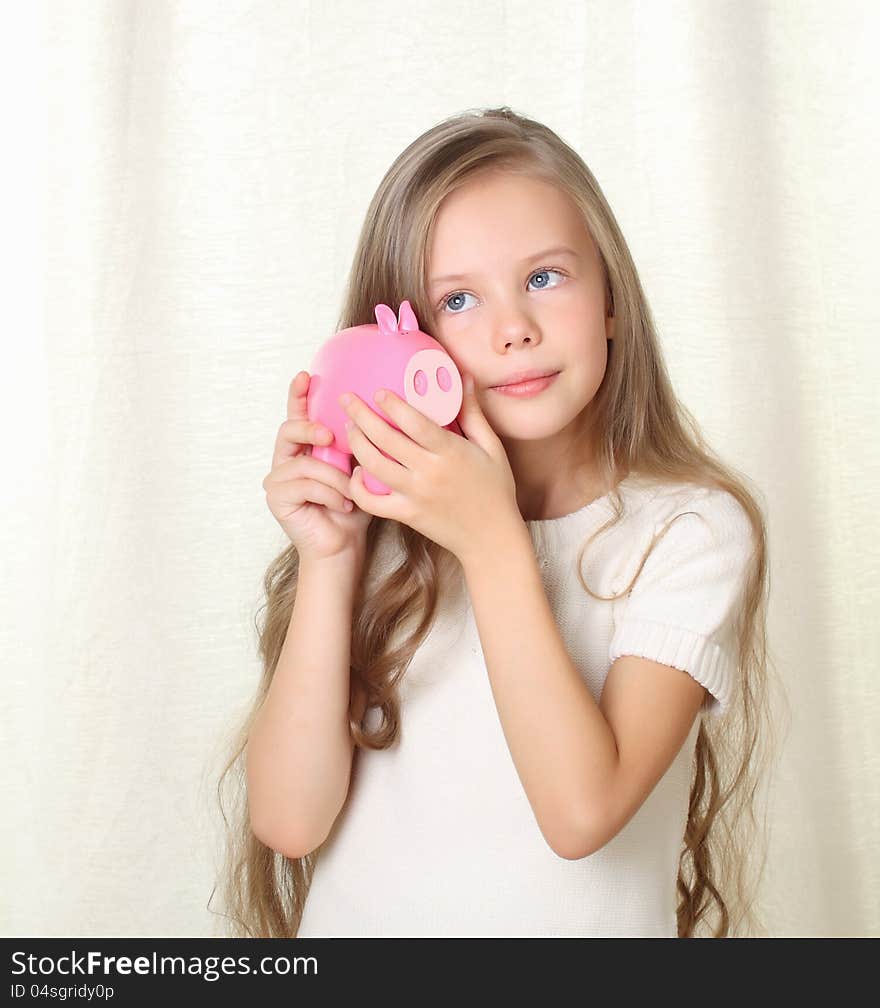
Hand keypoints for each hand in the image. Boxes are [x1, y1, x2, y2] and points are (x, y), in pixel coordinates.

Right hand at [262, 371, 371, 563]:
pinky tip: (342, 506)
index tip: (306, 376)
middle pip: (289, 430)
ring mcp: (277, 480)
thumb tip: (368, 418)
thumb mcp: (359, 471)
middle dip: (310, 429)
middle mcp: (286, 461)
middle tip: (328, 434)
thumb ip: (356, 447)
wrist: (344, 547)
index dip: (298, 395)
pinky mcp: (276, 498)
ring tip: (350, 494)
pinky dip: (330, 494)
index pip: (298, 416)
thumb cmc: (354, 510)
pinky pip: (305, 484)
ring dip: (334, 478)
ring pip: (305, 463)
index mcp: (305, 450)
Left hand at [339, 372, 522, 564]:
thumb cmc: (495, 490)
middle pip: (385, 439)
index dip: (392, 405)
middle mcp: (428, 473)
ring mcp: (414, 495)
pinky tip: (356, 472)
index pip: (414, 422)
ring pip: (373, 466)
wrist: (492, 538)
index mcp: (450, 452)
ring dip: (356, 443)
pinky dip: (357, 487)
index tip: (378, 391)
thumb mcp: (491, 447)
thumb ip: (473, 413)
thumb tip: (465, 377)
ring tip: (349, 427)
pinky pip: (371, 501)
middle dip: (360, 415)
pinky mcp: (406, 514)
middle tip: (347, 399)